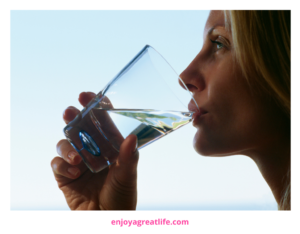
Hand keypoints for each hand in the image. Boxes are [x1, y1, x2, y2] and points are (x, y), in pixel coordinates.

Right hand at [51, 92, 138, 209]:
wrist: (107, 219)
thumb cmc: (122, 197)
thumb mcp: (127, 176)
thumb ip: (128, 157)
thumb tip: (132, 137)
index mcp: (110, 145)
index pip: (102, 121)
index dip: (95, 106)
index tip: (88, 95)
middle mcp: (93, 149)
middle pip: (80, 127)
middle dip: (74, 117)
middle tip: (70, 111)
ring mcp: (78, 161)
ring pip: (66, 142)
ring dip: (68, 146)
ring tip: (77, 158)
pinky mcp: (65, 175)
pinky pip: (57, 164)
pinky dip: (62, 165)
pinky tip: (73, 172)